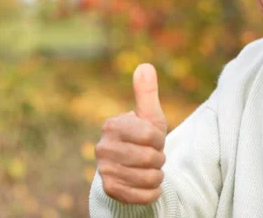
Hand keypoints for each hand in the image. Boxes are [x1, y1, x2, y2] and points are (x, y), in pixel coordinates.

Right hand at [95, 63, 167, 203]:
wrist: (128, 167)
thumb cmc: (142, 137)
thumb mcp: (148, 115)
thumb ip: (147, 92)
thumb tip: (145, 65)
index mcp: (112, 125)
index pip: (150, 136)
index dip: (159, 140)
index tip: (154, 140)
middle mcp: (103, 147)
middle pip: (150, 158)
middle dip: (159, 159)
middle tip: (152, 156)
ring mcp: (104, 170)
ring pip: (149, 178)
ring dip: (156, 176)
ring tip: (148, 169)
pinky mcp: (109, 190)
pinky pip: (143, 196)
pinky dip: (152, 192)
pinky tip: (146, 185)